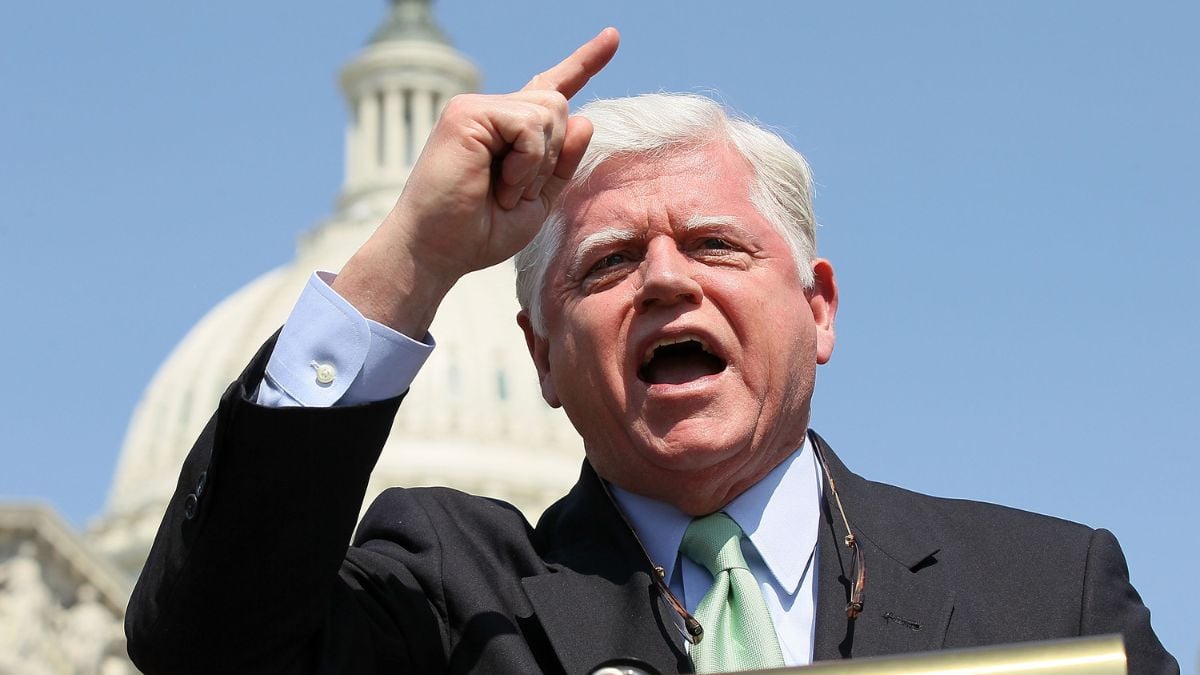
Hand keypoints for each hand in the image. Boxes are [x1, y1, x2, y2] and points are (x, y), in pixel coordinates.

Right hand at [332, 28, 619, 336]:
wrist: (438, 251)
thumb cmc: (480, 232)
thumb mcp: (537, 200)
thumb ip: (563, 162)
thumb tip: (585, 117)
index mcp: (510, 131)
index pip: (552, 88)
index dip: (584, 62)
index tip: (612, 37)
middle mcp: (493, 112)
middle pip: (560, 106)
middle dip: (552, 156)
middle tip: (514, 193)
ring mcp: (478, 108)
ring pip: (551, 111)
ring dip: (538, 163)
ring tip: (502, 191)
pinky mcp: (467, 112)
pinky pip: (529, 125)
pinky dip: (526, 161)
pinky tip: (500, 183)